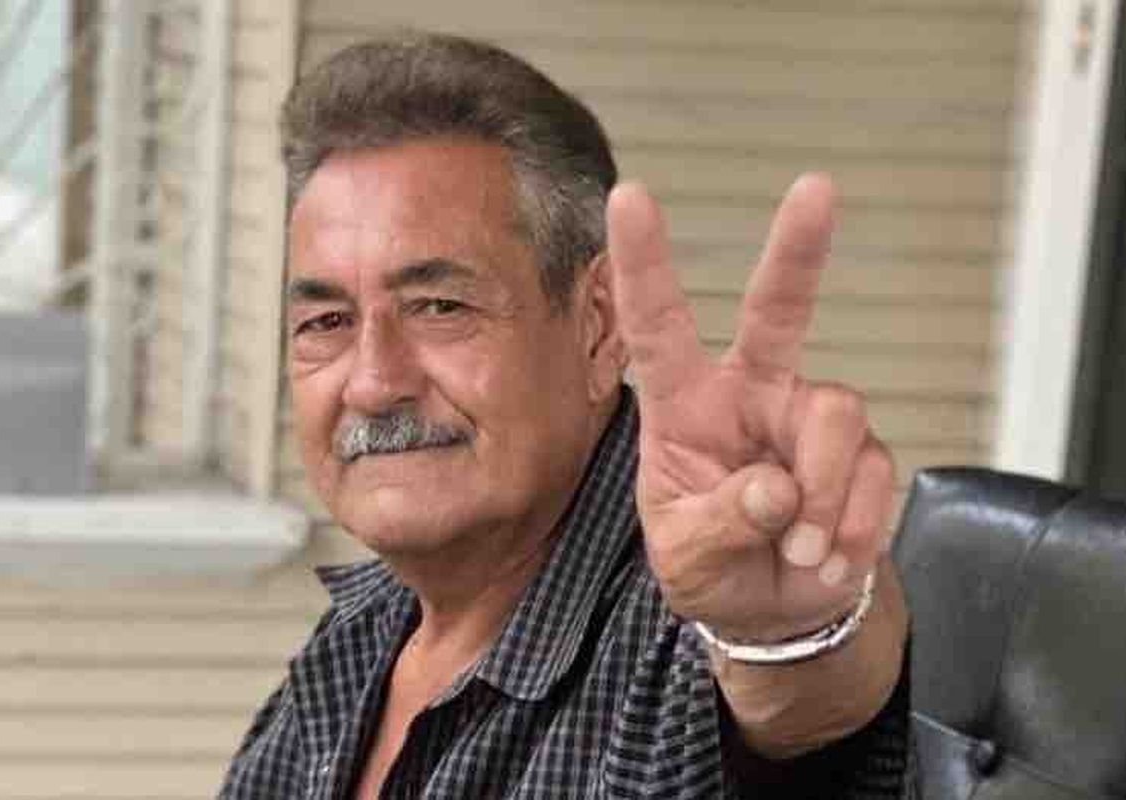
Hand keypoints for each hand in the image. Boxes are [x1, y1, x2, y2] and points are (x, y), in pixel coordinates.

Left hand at [607, 174, 895, 641]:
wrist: (771, 611)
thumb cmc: (709, 567)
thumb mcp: (687, 556)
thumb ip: (721, 522)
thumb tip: (778, 489)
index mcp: (684, 406)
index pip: (657, 327)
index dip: (643, 263)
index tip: (629, 195)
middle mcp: (750, 393)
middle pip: (779, 310)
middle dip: (798, 250)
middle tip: (817, 189)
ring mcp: (808, 417)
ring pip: (836, 413)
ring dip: (821, 496)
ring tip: (798, 552)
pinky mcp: (861, 451)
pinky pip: (871, 471)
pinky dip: (849, 526)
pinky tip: (824, 557)